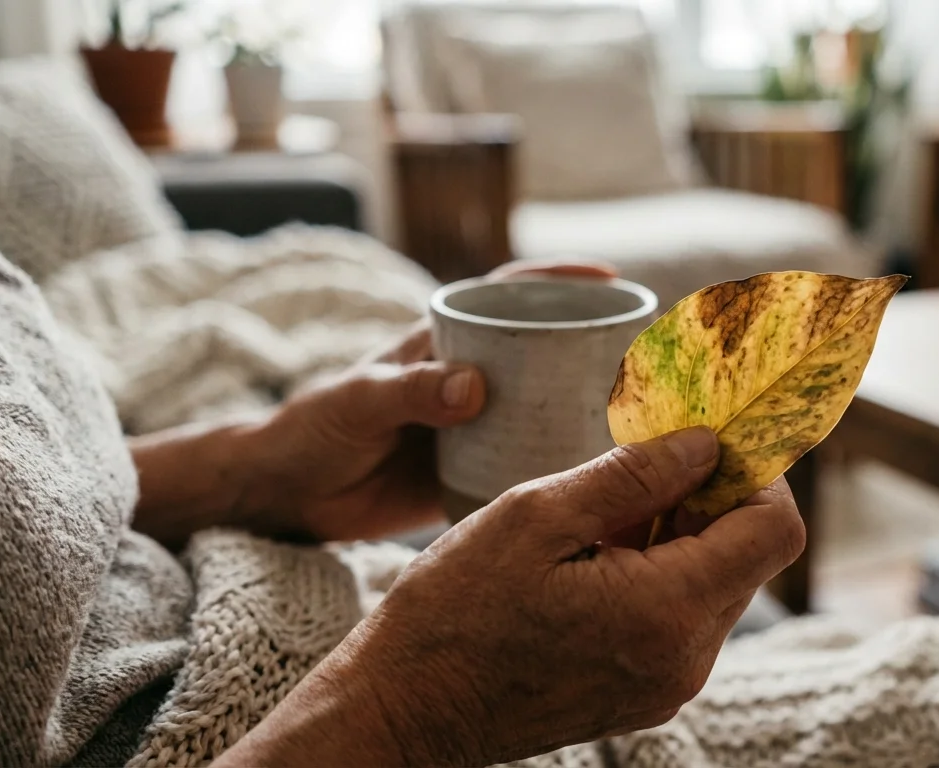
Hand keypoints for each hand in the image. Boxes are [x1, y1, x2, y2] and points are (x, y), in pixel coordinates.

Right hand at [218, 427, 805, 766]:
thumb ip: (634, 475)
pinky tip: (596, 560)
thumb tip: (706, 443)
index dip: (757, 475)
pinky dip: (661, 577)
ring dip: (681, 538)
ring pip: (717, 586)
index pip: (777, 531)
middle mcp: (685, 659)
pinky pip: (684, 621)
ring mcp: (667, 686)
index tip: (709, 443)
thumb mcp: (538, 516)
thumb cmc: (454, 610)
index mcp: (668, 610)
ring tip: (603, 519)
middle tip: (644, 466)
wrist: (404, 709)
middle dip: (711, 501)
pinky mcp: (645, 696)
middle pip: (751, 557)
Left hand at [239, 261, 616, 541]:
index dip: (558, 278)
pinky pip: (530, 460)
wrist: (289, 496)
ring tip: (645, 417)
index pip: (507, 293)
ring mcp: (478, 424)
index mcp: (444, 341)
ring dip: (589, 406)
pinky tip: (603, 475)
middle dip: (595, 343)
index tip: (609, 275)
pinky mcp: (476, 469)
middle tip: (649, 357)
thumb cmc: (313, 430)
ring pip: (546, 404)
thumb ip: (411, 391)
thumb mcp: (357, 403)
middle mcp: (472, 376)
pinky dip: (564, 464)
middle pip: (545, 347)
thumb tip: (475, 386)